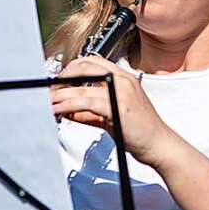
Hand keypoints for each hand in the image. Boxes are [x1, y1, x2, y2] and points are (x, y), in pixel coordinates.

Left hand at [51, 55, 173, 166]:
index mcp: (124, 78)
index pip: (92, 62)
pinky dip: (68, 105)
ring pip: (82, 84)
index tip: (58, 82)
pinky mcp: (118, 107)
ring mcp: (122, 91)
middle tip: (50, 91)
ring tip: (48, 102)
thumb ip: (88, 113)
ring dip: (60, 94)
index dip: (71, 69)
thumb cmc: (140, 133)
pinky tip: (58, 110)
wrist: (160, 146)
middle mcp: (123, 80)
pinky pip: (86, 101)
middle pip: (84, 66)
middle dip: (63, 77)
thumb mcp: (110, 118)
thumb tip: (66, 111)